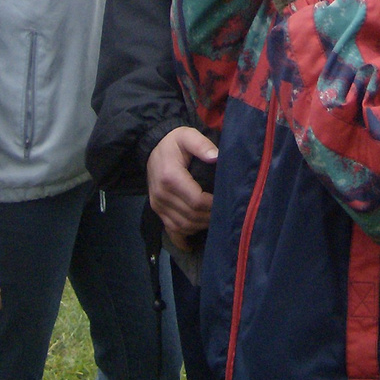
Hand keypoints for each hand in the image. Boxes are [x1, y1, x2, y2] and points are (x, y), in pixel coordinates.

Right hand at [147, 126, 216, 242]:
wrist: (153, 145)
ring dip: (200, 226)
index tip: (226, 202)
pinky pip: (170, 230)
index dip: (213, 206)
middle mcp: (162, 195)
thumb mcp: (188, 135)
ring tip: (215, 221)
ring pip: (183, 225)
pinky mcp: (157, 210)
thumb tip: (216, 157)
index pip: (196, 201)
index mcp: (171, 177)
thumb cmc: (174, 142)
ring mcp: (157, 205)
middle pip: (191, 216)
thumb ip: (202, 145)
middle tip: (225, 213)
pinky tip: (192, 243)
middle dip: (210, 218)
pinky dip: (183, 238)